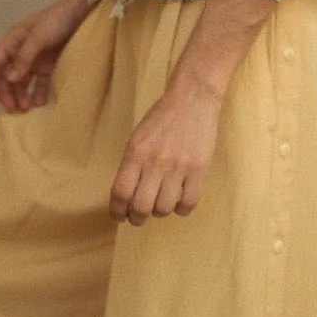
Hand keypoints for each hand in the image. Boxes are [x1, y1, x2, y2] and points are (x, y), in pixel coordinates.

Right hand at [0, 0, 89, 112]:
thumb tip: (10, 79)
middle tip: (13, 108)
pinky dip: (39, 93)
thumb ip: (24, 57)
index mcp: (13, 41)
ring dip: (21, 95)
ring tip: (25, 109)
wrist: (83, 11)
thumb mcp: (38, 36)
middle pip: (7, 75)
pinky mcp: (50, 65)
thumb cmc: (57, 20)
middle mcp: (21, 52)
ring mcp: (36, 59)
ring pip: (22, 81)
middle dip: (7, 92)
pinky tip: (41, 103)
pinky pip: (40, 82)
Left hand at [109, 87, 220, 225]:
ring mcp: (179, 167)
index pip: (120, 193)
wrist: (193, 99)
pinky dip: (181, 208)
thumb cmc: (162, 118)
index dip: (117, 211)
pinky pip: (188, 204)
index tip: (120, 215)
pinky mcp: (199, 170)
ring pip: (164, 208)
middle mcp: (155, 162)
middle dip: (137, 217)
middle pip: (141, 207)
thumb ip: (132, 166)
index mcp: (136, 153)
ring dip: (160, 211)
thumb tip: (126, 198)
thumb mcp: (138, 138)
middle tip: (139, 216)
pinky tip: (179, 198)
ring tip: (162, 201)